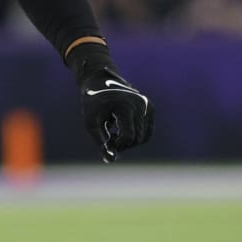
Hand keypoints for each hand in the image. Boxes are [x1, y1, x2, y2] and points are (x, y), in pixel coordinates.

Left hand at [70, 46, 152, 162]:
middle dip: (123, 144)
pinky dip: (137, 135)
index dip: (117, 146)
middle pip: (137, 139)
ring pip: (144, 137)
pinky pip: (148, 131)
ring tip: (115, 134)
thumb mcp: (91, 124)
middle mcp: (139, 104)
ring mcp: (147, 105)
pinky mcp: (150, 107)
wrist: (100, 81)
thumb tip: (111, 160)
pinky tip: (123, 130)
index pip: (128, 137)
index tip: (107, 142)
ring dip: (130, 142)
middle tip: (109, 139)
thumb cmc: (93, 104)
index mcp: (125, 106)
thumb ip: (101, 143)